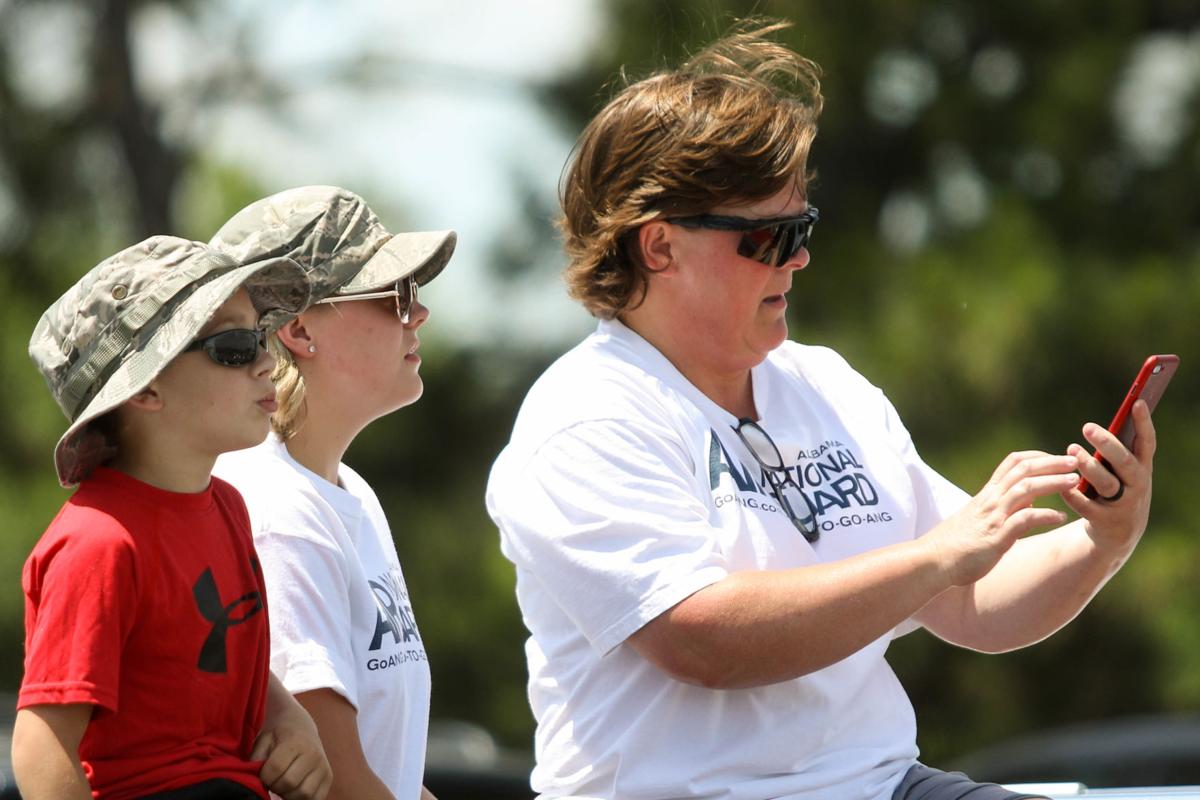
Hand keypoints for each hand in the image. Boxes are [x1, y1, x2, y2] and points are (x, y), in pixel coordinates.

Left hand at [252, 692, 332, 799]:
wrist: (299, 725)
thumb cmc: (277, 736)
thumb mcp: (263, 741)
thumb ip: (256, 761)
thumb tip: (257, 783)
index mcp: (295, 742)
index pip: (275, 769)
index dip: (264, 777)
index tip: (263, 773)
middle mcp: (313, 754)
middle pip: (290, 783)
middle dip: (275, 787)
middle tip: (273, 781)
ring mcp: (323, 766)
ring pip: (304, 794)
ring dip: (289, 795)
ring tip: (283, 785)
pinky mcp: (329, 777)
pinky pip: (316, 798)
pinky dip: (302, 799)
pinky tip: (294, 790)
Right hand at [923, 450, 1077, 585]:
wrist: (933, 560)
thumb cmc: (957, 543)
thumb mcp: (982, 518)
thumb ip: (1006, 507)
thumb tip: (1030, 500)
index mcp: (987, 494)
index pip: (1013, 462)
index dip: (1037, 456)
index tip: (1057, 457)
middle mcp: (991, 500)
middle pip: (1023, 469)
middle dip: (1052, 463)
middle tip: (1076, 461)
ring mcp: (993, 517)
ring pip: (1026, 488)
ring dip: (1053, 482)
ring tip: (1075, 481)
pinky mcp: (996, 537)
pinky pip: (1025, 520)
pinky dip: (1046, 515)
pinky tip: (1061, 518)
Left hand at [1062, 399, 1154, 554]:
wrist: (1119, 533)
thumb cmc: (1118, 488)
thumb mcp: (1123, 470)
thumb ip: (1116, 450)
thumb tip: (1097, 424)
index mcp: (1142, 467)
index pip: (1146, 442)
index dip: (1144, 423)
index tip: (1137, 402)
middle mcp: (1137, 484)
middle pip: (1124, 462)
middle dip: (1107, 444)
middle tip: (1087, 427)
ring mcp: (1122, 503)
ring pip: (1106, 483)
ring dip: (1088, 467)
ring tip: (1072, 450)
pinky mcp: (1104, 521)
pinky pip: (1086, 506)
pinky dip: (1073, 494)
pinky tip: (1061, 484)